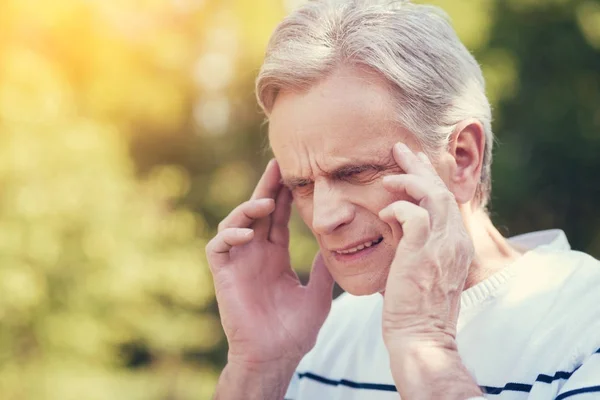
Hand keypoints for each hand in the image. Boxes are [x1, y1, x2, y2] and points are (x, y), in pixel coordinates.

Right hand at [205, 160, 334, 369]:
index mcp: (274, 257)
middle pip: (257, 212)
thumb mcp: (318, 293)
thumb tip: (339, 246)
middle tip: (277, 165)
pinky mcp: (224, 274)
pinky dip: (230, 235)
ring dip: (247, 209)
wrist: (275, 357)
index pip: (278, 218)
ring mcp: (238, 263)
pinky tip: (249, 233)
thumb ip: (324, 269)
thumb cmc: (295, 331)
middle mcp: (255, 254)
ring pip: (234, 223)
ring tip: (267, 202)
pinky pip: (218, 246)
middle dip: (266, 188)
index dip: (285, 196)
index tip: (295, 175)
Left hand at [378, 143, 474, 349]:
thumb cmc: (415, 308)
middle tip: (400, 149)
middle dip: (420, 166)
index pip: (446, 200)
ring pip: (432, 196)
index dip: (429, 178)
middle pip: (441, 190)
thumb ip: (415, 242)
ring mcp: (442, 246)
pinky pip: (413, 215)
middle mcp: (456, 241)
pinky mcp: (423, 253)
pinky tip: (383, 213)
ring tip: (388, 174)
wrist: (421, 337)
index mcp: (457, 244)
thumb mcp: (422, 268)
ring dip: (408, 180)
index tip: (413, 163)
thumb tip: (396, 220)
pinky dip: (397, 209)